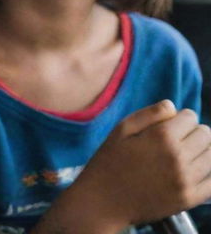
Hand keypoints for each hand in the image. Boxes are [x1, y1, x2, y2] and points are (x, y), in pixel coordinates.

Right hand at [33, 100, 210, 233]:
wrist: (105, 201)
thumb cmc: (110, 160)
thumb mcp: (122, 129)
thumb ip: (149, 114)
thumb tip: (173, 106)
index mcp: (161, 137)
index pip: (190, 117)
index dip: (180, 117)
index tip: (171, 124)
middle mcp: (178, 157)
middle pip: (205, 134)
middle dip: (193, 132)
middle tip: (177, 139)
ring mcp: (186, 180)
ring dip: (201, 151)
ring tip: (183, 154)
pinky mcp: (189, 199)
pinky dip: (206, 173)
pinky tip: (191, 171)